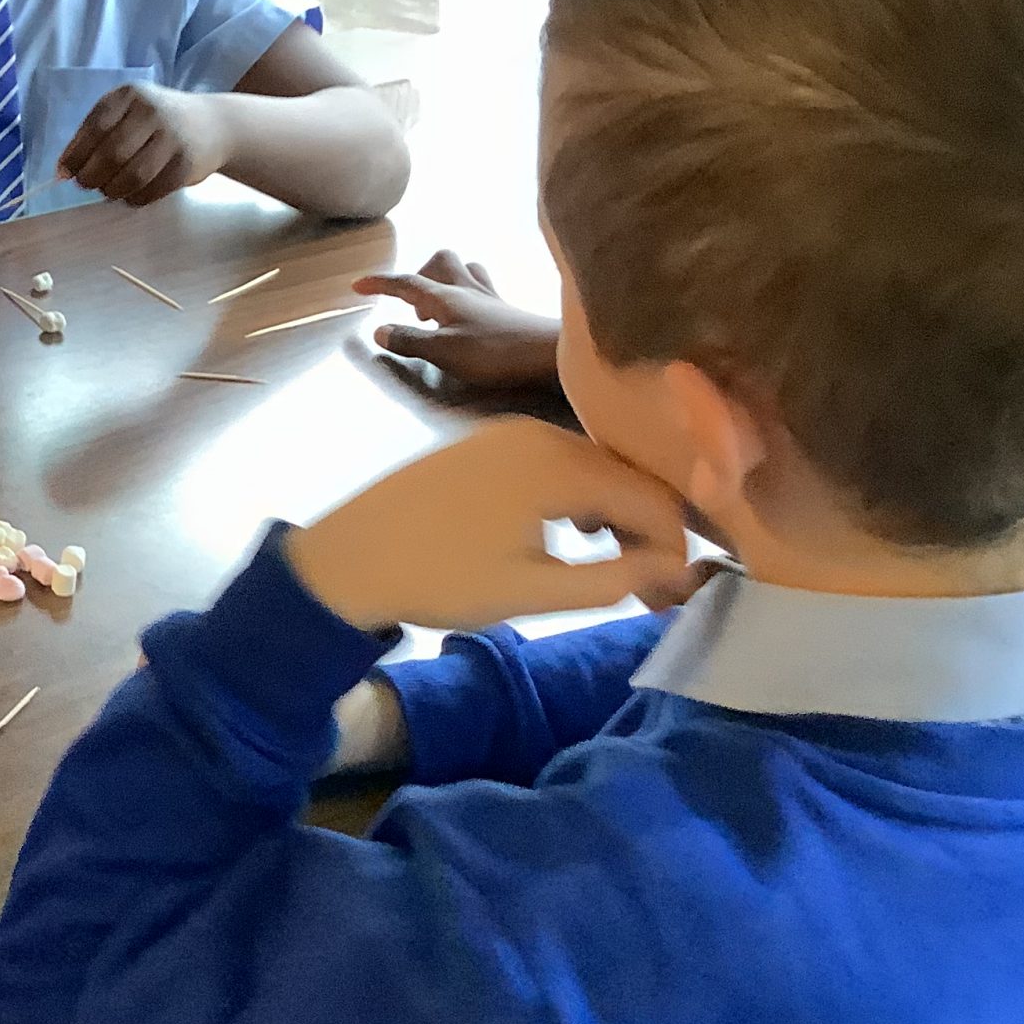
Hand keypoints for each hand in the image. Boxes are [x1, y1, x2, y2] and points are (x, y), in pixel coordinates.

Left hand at [56, 85, 230, 204]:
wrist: (214, 125)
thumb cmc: (158, 121)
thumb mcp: (128, 113)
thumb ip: (96, 134)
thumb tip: (63, 170)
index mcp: (130, 95)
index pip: (95, 128)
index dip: (76, 155)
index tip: (66, 173)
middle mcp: (152, 112)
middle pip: (112, 154)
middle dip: (92, 177)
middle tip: (88, 184)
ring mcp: (172, 138)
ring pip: (132, 176)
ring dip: (113, 191)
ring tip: (110, 191)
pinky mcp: (186, 164)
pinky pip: (151, 191)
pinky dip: (135, 199)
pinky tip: (132, 194)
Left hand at [286, 417, 699, 631]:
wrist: (345, 561)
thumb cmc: (438, 579)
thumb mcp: (532, 591)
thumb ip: (611, 580)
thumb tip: (675, 572)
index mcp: (557, 464)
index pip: (650, 497)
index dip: (674, 545)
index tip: (678, 590)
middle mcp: (537, 433)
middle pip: (624, 473)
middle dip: (648, 527)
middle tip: (656, 585)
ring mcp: (505, 432)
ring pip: (589, 465)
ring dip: (612, 511)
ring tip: (617, 564)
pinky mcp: (482, 442)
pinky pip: (553, 460)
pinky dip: (576, 495)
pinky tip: (569, 534)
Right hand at [354, 251, 562, 388]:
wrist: (549, 353)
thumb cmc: (494, 352)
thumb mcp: (443, 352)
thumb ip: (409, 341)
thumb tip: (378, 331)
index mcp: (445, 297)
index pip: (405, 283)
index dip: (380, 283)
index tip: (358, 286)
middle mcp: (467, 289)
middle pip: (440, 262)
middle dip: (420, 274)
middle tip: (411, 303)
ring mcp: (490, 297)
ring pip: (464, 270)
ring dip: (446, 280)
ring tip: (437, 306)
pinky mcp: (507, 309)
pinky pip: (483, 286)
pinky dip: (469, 292)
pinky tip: (470, 312)